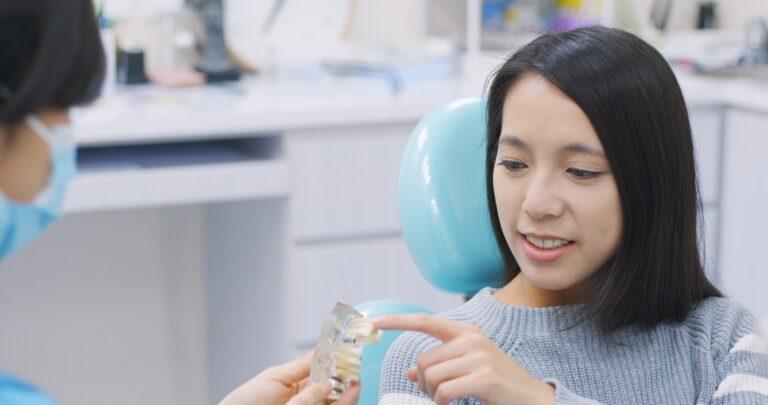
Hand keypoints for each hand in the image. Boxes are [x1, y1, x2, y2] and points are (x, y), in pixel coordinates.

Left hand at [219, 352, 359, 404]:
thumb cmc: (243, 403)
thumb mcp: (274, 378)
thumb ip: (301, 368)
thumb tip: (327, 359)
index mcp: (298, 385)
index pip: (323, 371)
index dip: (338, 362)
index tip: (350, 352)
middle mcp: (307, 398)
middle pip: (335, 389)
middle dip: (347, 379)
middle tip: (356, 370)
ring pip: (336, 401)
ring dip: (348, 393)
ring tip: (355, 383)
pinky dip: (342, 402)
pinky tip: (348, 394)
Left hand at [374, 314, 554, 404]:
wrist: (532, 398)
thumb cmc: (498, 384)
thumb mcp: (468, 368)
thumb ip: (441, 365)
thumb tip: (411, 372)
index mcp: (466, 332)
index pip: (425, 321)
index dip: (397, 321)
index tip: (374, 322)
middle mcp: (471, 339)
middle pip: (423, 361)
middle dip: (424, 383)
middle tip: (439, 395)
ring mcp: (478, 356)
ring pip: (431, 377)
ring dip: (434, 395)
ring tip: (449, 399)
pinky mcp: (483, 376)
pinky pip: (444, 392)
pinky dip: (443, 403)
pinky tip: (453, 404)